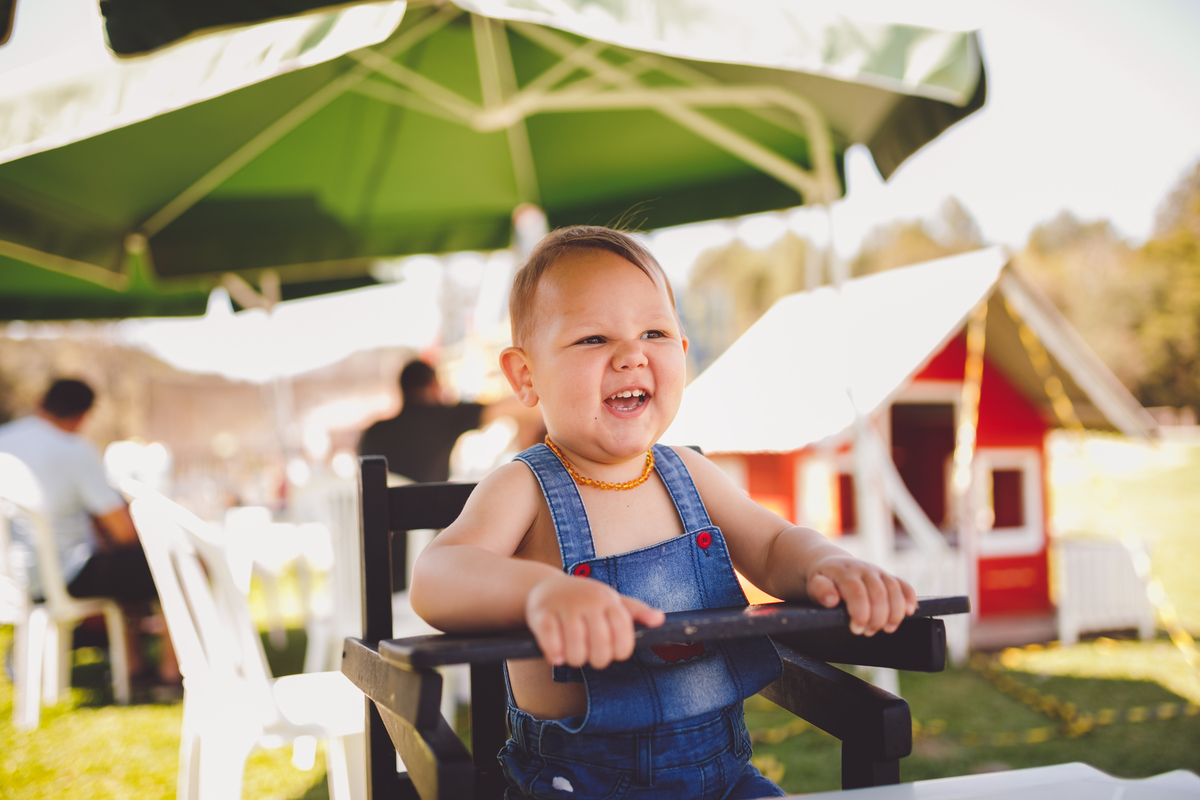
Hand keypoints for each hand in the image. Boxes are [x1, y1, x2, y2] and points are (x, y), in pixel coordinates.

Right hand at [526, 573, 664, 669]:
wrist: (545, 586)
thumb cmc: (585, 599)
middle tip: (591, 656)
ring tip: (573, 655)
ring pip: (576, 650)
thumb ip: (636, 612)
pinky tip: (557, 655)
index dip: (620, 651)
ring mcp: (564, 606)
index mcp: (609, 600)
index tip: (614, 653)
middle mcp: (589, 601)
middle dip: (597, 660)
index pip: (624, 635)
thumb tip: (660, 619)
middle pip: (601, 647)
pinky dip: (555, 655)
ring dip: (575, 659)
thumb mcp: (611, 601)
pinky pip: (552, 645)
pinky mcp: (541, 614)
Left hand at [806, 556, 916, 635]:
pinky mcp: (887, 577)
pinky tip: (910, 611)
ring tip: (888, 629)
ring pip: (894, 589)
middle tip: (868, 632)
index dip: (860, 613)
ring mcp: (877, 572)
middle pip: (878, 592)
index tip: (857, 629)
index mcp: (844, 572)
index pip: (857, 592)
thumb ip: (820, 591)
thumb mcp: (814, 584)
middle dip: (877, 617)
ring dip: (895, 612)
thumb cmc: (823, 580)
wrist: (831, 564)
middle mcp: (863, 569)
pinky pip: (903, 585)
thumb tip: (831, 600)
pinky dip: (909, 597)